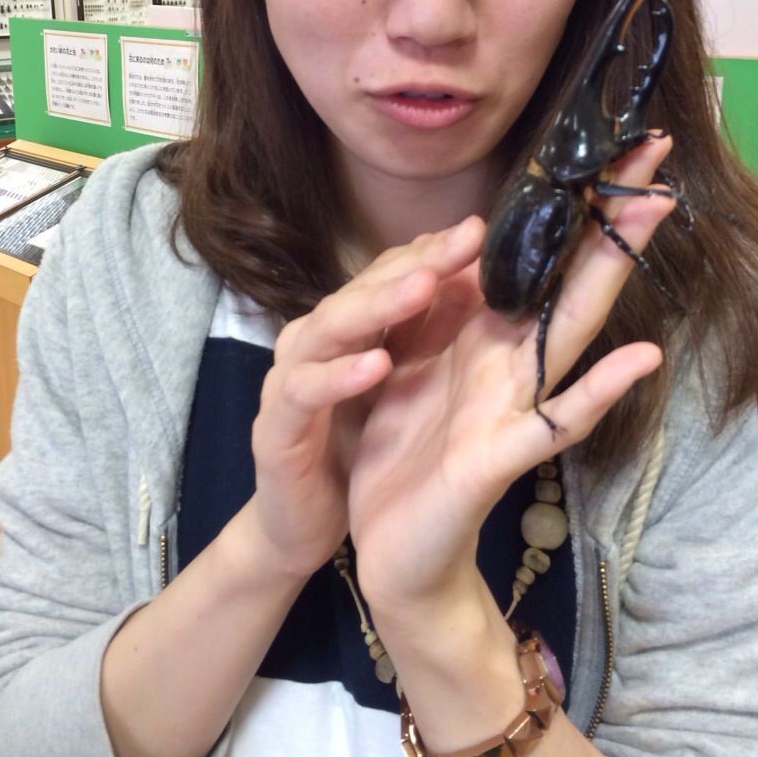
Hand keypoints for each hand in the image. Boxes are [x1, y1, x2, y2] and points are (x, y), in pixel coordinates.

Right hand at [249, 225, 491, 578]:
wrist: (297, 527)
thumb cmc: (352, 450)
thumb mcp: (398, 390)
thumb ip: (425, 338)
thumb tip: (482, 281)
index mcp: (346, 331)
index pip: (388, 275)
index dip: (432, 251)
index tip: (482, 229)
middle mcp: (314, 343)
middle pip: (363, 288)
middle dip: (416, 262)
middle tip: (465, 238)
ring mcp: (288, 382)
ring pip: (329, 327)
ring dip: (378, 305)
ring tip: (425, 285)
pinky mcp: (275, 430)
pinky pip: (304, 393)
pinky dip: (339, 376)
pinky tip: (377, 365)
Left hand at [346, 135, 675, 612]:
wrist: (394, 548)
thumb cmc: (410, 452)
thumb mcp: (422, 364)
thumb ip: (453, 309)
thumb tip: (479, 239)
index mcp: (485, 341)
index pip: (534, 263)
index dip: (567, 209)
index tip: (605, 147)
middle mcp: (512, 367)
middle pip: (568, 282)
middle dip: (606, 218)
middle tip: (650, 154)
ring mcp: (513, 409)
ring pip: (570, 331)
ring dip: (610, 273)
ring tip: (651, 214)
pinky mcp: (499, 457)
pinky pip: (554, 422)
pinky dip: (598, 390)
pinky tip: (643, 358)